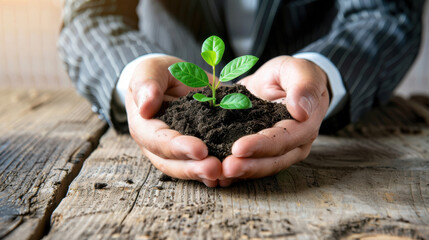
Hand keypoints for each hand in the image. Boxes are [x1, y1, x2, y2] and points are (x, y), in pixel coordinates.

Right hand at [125, 56, 221, 186]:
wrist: (176, 79)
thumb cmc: (159, 74)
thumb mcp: (150, 69)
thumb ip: (146, 83)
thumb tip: (145, 106)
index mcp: (145, 126)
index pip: (158, 140)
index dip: (177, 147)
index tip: (199, 149)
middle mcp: (158, 145)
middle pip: (172, 163)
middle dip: (194, 168)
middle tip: (215, 169)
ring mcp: (177, 152)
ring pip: (188, 169)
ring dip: (205, 174)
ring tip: (224, 175)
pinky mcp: (197, 151)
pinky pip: (203, 165)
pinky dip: (216, 173)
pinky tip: (231, 175)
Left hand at [219, 56, 329, 186]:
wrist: (280, 82)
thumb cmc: (292, 75)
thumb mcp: (298, 70)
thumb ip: (304, 86)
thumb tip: (301, 111)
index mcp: (304, 126)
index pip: (283, 140)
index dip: (261, 145)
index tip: (239, 148)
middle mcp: (293, 145)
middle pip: (271, 161)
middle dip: (247, 166)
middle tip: (225, 168)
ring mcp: (277, 153)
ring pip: (259, 168)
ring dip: (239, 173)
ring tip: (218, 174)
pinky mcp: (260, 154)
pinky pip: (248, 166)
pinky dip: (234, 173)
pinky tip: (216, 175)